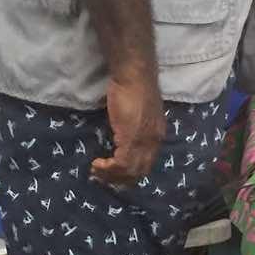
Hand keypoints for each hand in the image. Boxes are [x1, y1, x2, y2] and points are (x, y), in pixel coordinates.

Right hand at [91, 72, 164, 188]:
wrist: (134, 75)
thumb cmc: (133, 89)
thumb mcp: (137, 115)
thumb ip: (133, 130)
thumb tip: (121, 142)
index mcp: (157, 135)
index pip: (146, 164)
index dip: (129, 173)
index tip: (113, 173)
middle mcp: (154, 140)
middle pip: (140, 171)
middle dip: (120, 178)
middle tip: (102, 176)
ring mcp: (144, 140)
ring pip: (130, 170)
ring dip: (111, 175)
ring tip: (97, 170)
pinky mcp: (132, 137)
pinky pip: (122, 163)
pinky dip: (108, 168)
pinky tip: (97, 163)